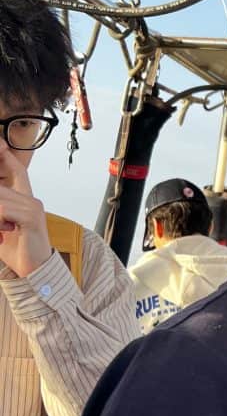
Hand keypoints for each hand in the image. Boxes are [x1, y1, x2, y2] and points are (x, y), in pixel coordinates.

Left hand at [0, 143, 50, 276]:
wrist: (34, 271)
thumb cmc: (16, 250)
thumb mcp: (1, 226)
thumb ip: (0, 212)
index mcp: (26, 201)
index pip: (18, 172)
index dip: (8, 158)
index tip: (1, 144)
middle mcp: (32, 200)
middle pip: (0, 189)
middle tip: (0, 224)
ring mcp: (33, 208)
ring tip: (1, 231)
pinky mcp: (31, 218)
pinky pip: (4, 210)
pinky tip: (3, 233)